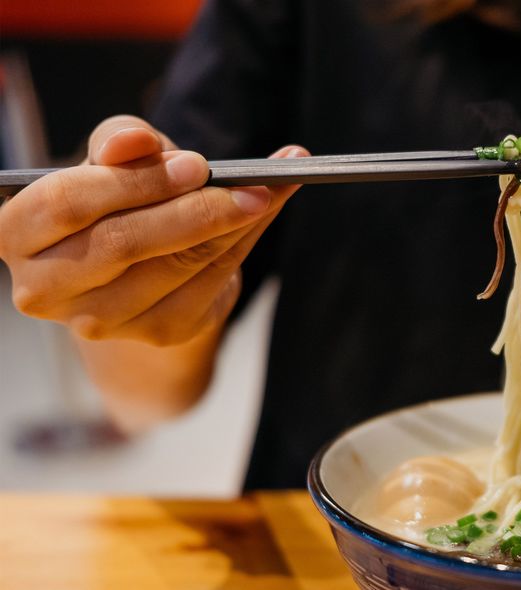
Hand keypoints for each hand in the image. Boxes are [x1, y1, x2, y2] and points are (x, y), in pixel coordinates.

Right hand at [0, 115, 307, 345]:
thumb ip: (120, 141)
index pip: (68, 204)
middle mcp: (44, 287)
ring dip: (229, 226)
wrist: (143, 268)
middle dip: (192, 208)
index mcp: (16, 233)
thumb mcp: (112, 160)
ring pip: (174, 265)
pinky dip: (245, 243)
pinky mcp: (155, 332)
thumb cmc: (118, 201)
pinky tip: (266, 212)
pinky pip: (209, 283)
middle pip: (123, 243)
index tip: (194, 164)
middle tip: (244, 183)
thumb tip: (135, 141)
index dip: (135, 182)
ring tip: (263, 192)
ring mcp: (98, 320)